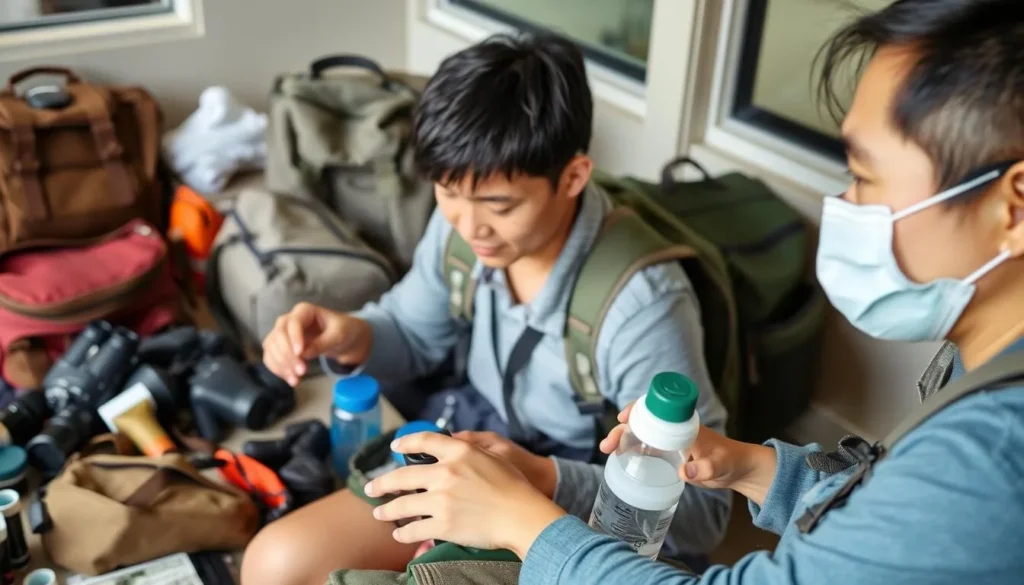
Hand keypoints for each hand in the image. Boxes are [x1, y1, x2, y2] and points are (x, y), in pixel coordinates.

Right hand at [261, 302, 371, 385]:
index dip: (294, 338)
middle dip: (287, 355)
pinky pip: (271, 358)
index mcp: (304, 311)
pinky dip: (279, 370)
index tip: (300, 354)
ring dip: (281, 365)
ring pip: (271, 348)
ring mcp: (282, 334)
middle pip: (278, 335)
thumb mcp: (339, 335)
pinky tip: (292, 380)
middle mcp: (289, 320)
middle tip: (302, 371)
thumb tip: (304, 354)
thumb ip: (323, 343)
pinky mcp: (280, 347)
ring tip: (297, 379)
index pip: (293, 322)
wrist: (340, 340)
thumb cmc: (342, 331)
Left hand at [365, 432, 566, 557]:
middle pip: (401, 477)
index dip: (405, 443)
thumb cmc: (514, 486)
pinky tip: (400, 535)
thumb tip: (451, 441)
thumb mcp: (492, 455)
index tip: (394, 449)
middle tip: (370, 488)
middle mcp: (445, 473)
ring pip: (402, 506)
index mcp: (459, 452)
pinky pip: (414, 530)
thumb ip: (468, 449)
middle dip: (381, 484)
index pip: (424, 441)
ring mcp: (441, 500)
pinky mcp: (443, 525)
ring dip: (387, 511)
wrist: (522, 515)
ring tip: (379, 514)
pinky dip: (404, 534)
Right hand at [599, 402, 776, 505]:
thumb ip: (705, 469)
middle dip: (622, 430)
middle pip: (641, 422)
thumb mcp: (719, 466)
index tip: (623, 419)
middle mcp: (673, 429)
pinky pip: (645, 447)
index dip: (636, 411)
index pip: (656, 409)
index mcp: (683, 424)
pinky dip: (630, 449)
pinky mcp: (668, 453)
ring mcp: (669, 440)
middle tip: (608, 445)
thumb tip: (685, 472)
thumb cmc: (730, 461)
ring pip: (640, 434)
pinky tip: (619, 458)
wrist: (737, 469)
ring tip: (607, 451)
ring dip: (622, 439)